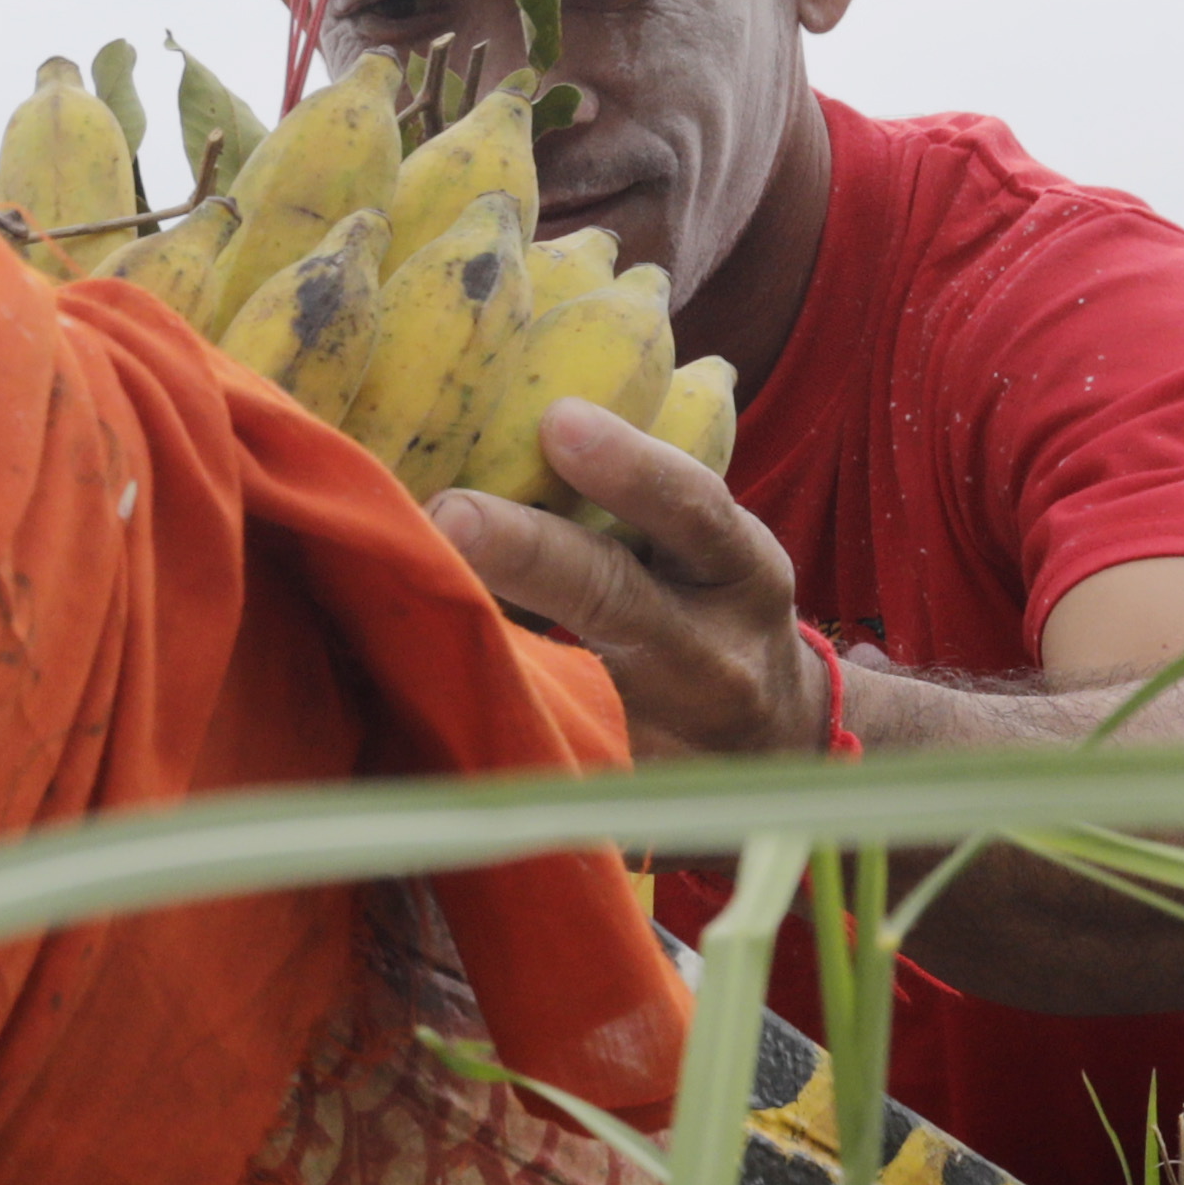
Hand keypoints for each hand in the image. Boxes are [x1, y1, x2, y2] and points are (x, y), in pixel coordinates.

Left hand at [425, 402, 834, 760]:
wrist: (780, 746)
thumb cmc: (712, 610)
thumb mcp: (711, 549)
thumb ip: (641, 489)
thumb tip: (529, 399)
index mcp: (738, 570)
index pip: (692, 510)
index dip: (630, 466)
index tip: (559, 418)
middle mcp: (706, 649)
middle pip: (613, 596)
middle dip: (528, 553)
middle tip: (448, 510)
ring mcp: (662, 727)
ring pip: (570, 686)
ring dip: (485, 646)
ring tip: (404, 601)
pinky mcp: (616, 785)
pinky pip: (541, 754)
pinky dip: (480, 719)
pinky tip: (403, 689)